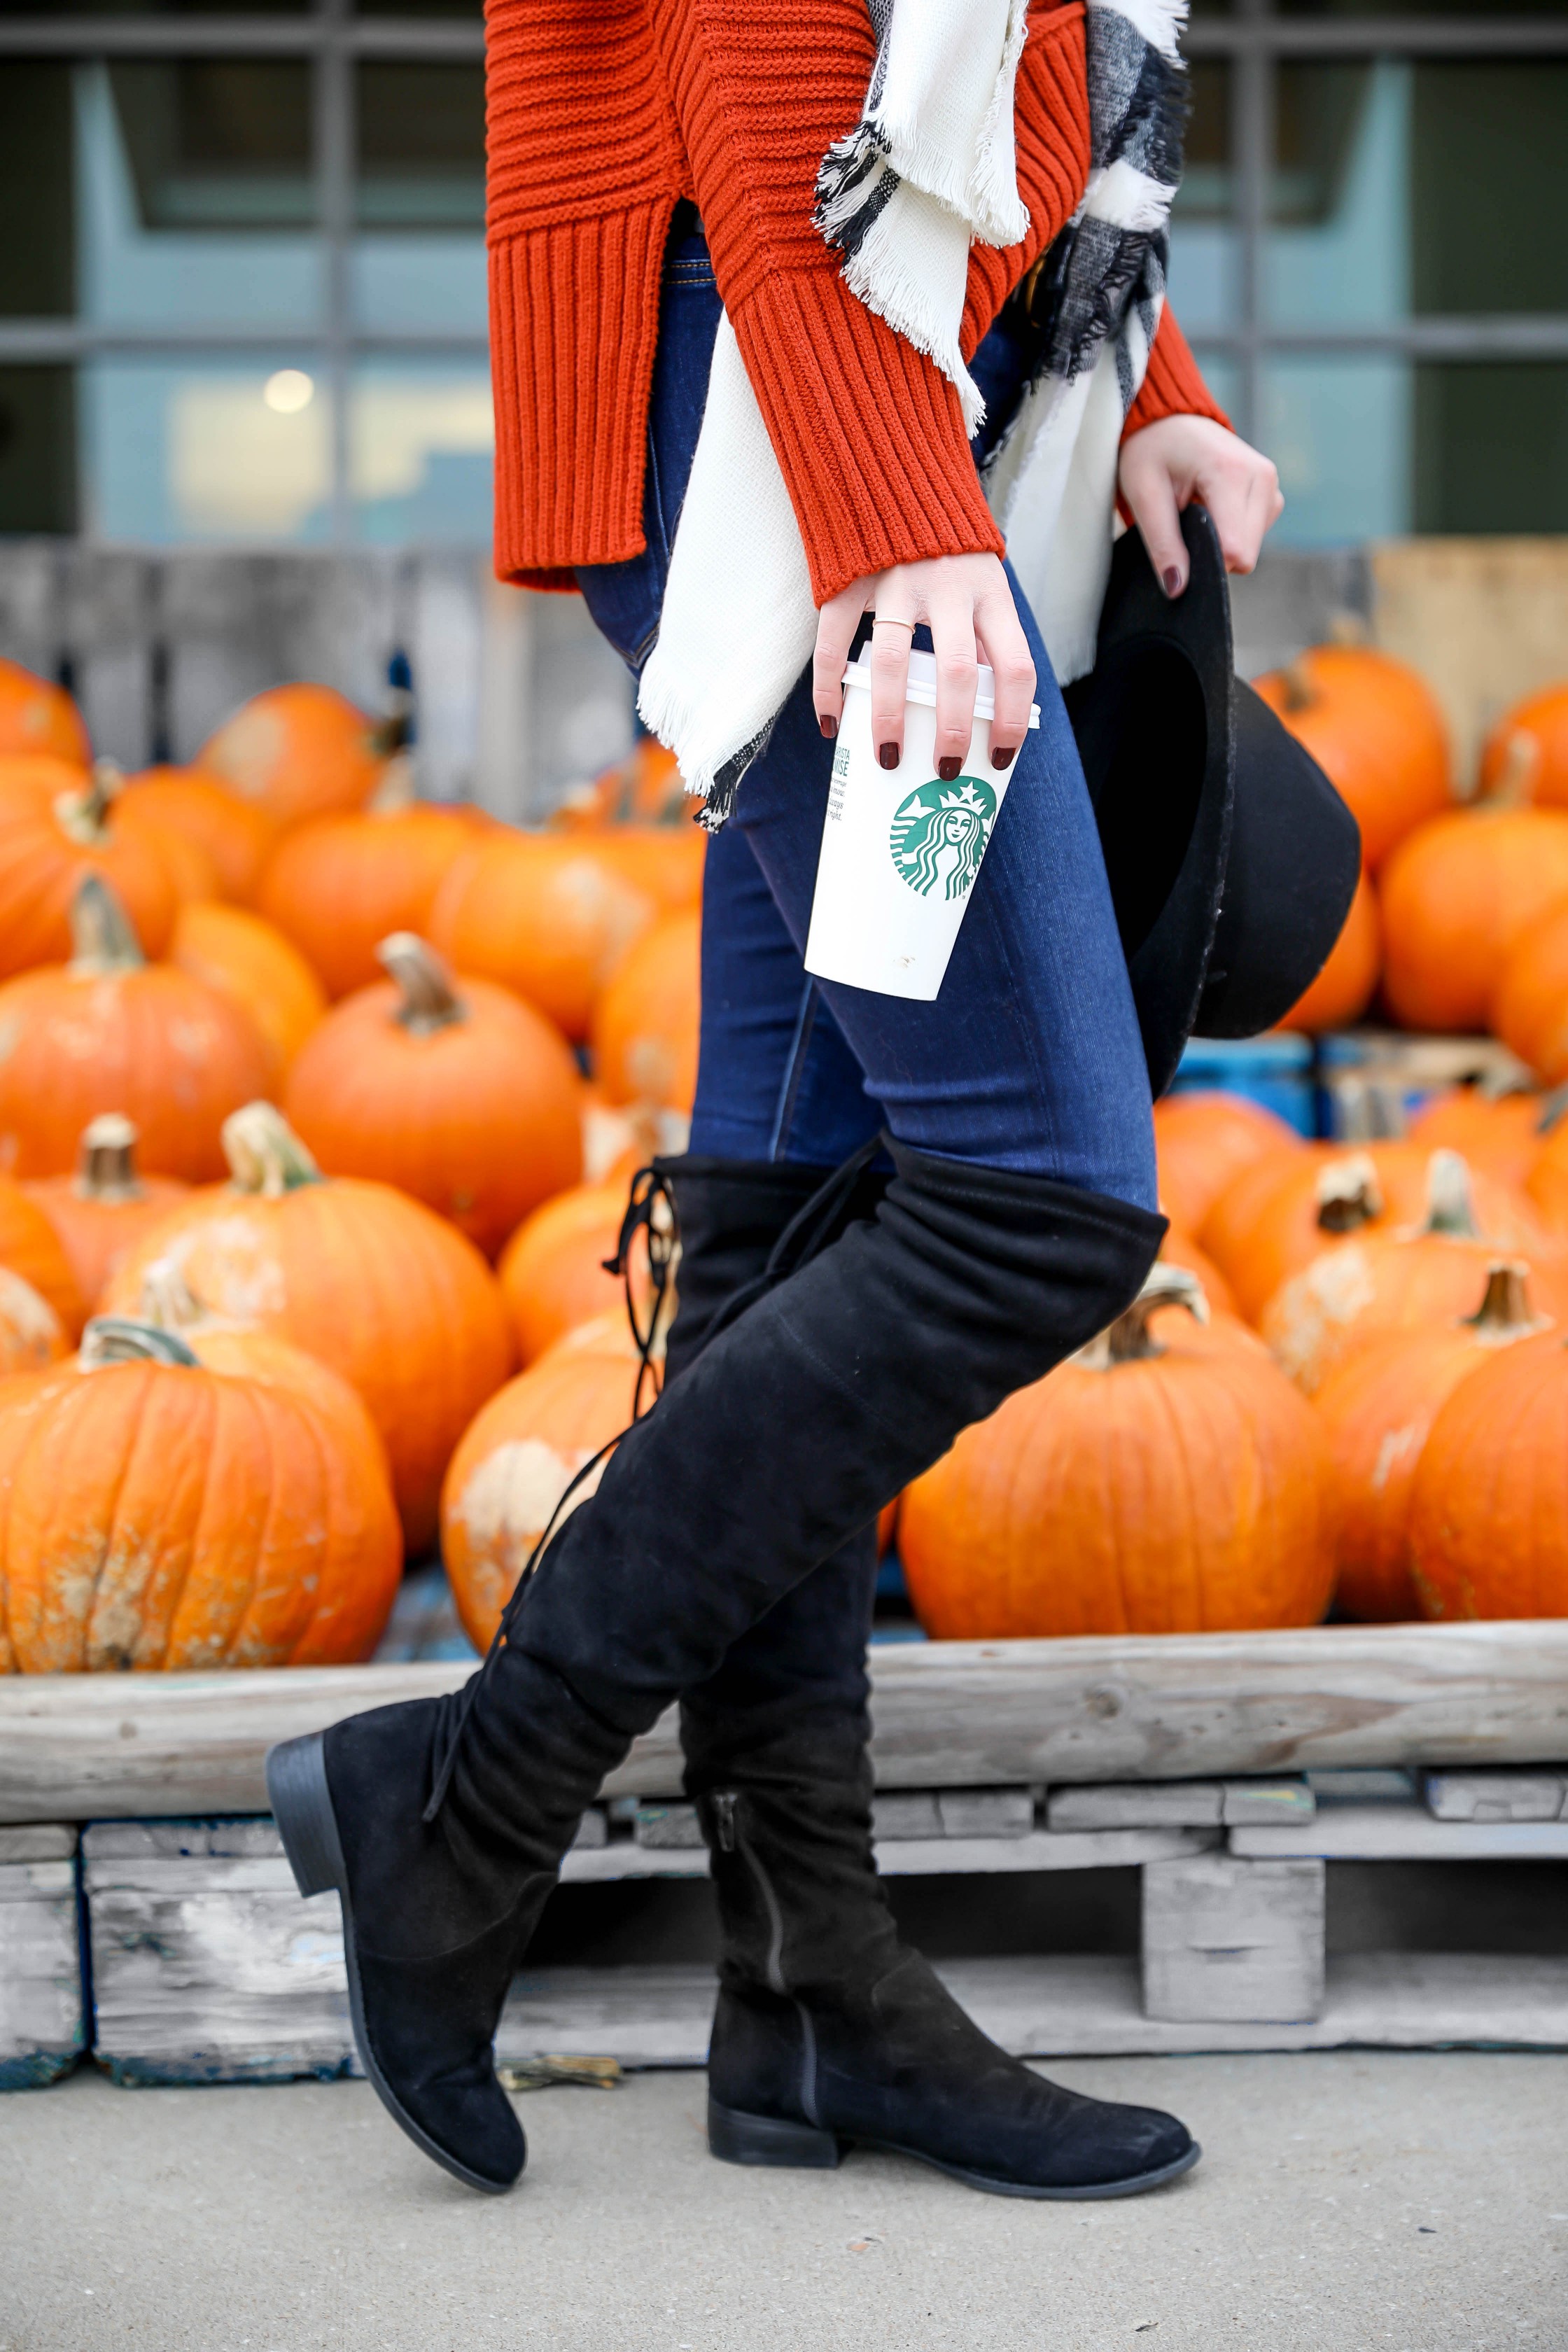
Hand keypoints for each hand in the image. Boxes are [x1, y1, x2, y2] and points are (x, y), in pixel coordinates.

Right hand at [812, 551, 1035, 776]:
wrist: (893, 469)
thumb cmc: (947, 545)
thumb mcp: (982, 581)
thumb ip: (983, 634)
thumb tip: (988, 709)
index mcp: (990, 593)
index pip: (1015, 665)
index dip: (1013, 718)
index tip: (1001, 758)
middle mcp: (948, 587)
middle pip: (956, 672)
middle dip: (952, 730)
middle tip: (945, 770)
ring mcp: (895, 582)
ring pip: (892, 662)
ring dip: (889, 717)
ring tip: (888, 757)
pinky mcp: (849, 581)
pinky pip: (834, 645)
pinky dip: (830, 689)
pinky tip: (831, 723)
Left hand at [1117, 415, 1283, 596]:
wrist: (1169, 421)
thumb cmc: (1152, 451)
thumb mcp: (1144, 496)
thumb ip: (1163, 545)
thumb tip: (1177, 588)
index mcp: (1232, 472)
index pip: (1234, 550)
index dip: (1204, 560)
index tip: (1180, 542)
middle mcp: (1261, 477)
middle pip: (1245, 554)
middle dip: (1212, 550)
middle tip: (1185, 520)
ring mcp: (1270, 484)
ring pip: (1250, 548)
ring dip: (1220, 540)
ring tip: (1196, 508)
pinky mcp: (1271, 494)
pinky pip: (1253, 536)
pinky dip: (1230, 531)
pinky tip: (1211, 507)